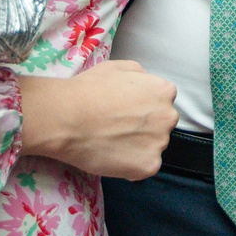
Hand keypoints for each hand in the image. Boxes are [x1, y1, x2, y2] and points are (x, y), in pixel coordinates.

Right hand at [17, 58, 176, 179]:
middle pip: (161, 125)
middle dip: (145, 127)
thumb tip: (144, 84)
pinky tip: (112, 156)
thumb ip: (140, 75)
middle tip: (118, 128)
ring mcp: (159, 143)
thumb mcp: (118, 67)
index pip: (163, 102)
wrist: (67, 118)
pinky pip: (144, 167)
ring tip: (111, 142)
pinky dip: (131, 166)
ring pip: (153, 147)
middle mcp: (168, 117)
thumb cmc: (88, 90)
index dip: (143, 107)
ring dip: (138, 147)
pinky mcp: (148, 166)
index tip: (127, 112)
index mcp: (164, 91)